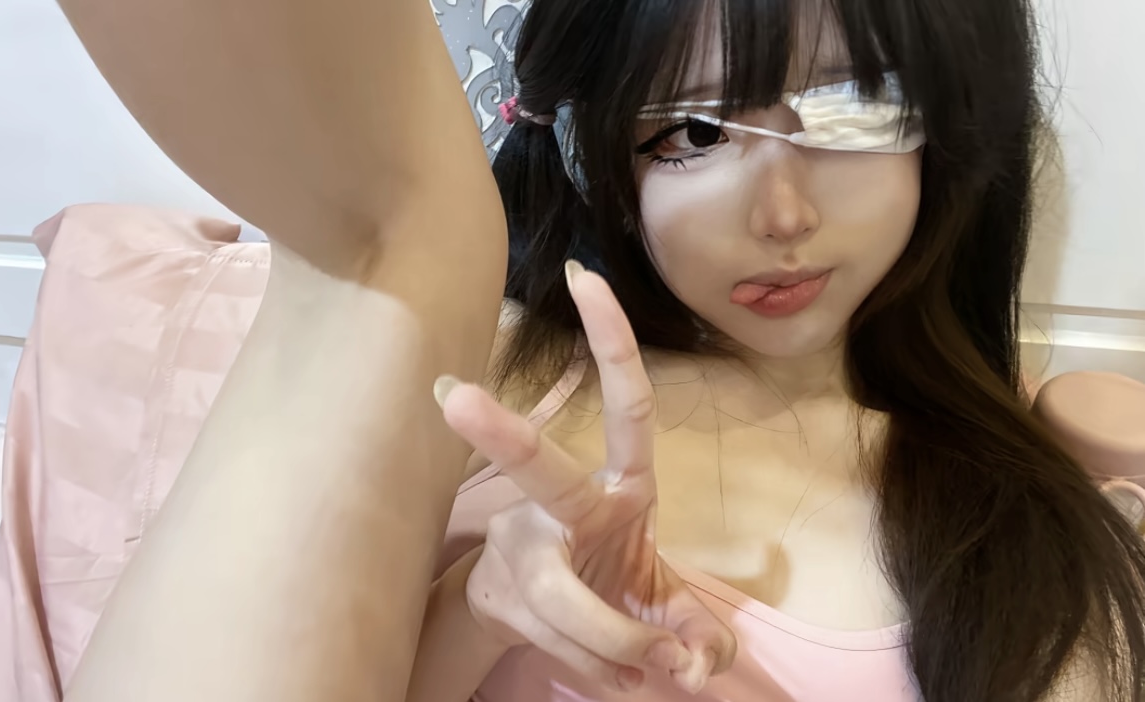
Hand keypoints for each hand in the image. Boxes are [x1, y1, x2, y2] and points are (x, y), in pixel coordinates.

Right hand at [438, 261, 736, 694]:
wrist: (527, 620)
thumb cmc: (607, 582)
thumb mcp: (663, 599)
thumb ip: (695, 627)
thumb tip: (702, 669)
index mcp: (617, 488)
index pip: (626, 405)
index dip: (611, 340)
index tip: (584, 277)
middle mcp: (563, 509)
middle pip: (540, 472)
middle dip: (502, 437)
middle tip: (451, 396)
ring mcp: (525, 550)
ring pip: (570, 607)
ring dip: (622, 649)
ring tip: (654, 676)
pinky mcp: (504, 598)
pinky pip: (564, 648)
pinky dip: (605, 672)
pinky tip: (625, 679)